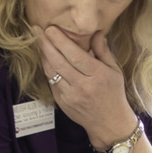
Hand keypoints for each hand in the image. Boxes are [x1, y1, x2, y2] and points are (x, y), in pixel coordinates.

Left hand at [32, 26, 135, 146]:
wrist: (109, 124)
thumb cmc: (113, 94)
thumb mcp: (114, 71)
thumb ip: (103, 51)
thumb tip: (95, 31)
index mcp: (97, 76)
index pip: (75, 55)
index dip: (60, 41)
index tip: (51, 28)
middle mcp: (82, 86)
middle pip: (59, 61)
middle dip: (45, 43)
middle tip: (36, 29)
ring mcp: (70, 96)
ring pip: (51, 71)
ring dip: (42, 54)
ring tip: (37, 39)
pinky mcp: (62, 102)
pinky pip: (51, 81)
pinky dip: (47, 67)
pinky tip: (44, 57)